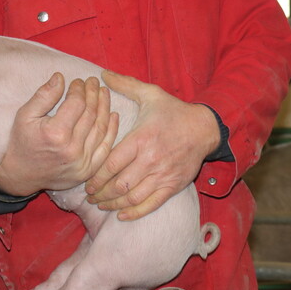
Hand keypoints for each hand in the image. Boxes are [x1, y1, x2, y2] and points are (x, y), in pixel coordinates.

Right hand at [0, 73, 118, 195]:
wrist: (21, 175)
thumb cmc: (22, 142)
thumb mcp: (25, 115)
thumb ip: (44, 95)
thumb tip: (60, 77)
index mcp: (55, 134)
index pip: (77, 104)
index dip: (80, 89)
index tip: (78, 81)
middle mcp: (71, 149)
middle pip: (91, 114)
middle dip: (93, 94)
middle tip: (93, 82)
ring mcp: (82, 162)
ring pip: (101, 128)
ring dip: (105, 107)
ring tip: (103, 93)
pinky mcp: (88, 170)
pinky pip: (106, 146)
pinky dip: (112, 129)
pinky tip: (113, 115)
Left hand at [85, 71, 219, 219]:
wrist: (204, 128)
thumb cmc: (173, 111)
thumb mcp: (151, 94)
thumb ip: (125, 85)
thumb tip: (101, 74)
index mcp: (141, 138)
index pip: (111, 164)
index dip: (95, 177)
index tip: (86, 182)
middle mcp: (151, 159)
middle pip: (119, 185)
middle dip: (100, 194)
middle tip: (89, 196)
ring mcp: (163, 174)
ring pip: (132, 197)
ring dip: (113, 204)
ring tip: (102, 204)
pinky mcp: (173, 185)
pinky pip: (151, 204)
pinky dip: (135, 212)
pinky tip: (122, 214)